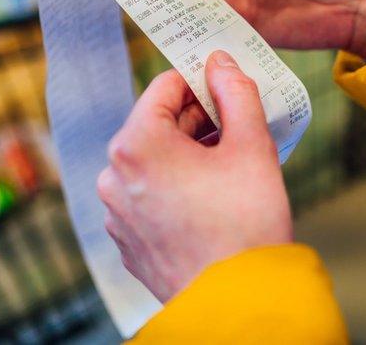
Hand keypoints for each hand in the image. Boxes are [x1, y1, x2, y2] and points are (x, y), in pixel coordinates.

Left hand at [98, 51, 291, 301]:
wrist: (239, 304)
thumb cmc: (245, 223)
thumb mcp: (251, 145)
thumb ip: (236, 92)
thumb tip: (220, 62)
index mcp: (136, 144)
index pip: (164, 86)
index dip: (200, 81)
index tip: (227, 87)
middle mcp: (114, 175)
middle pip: (156, 125)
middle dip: (197, 121)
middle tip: (237, 128)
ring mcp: (116, 212)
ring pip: (152, 162)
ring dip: (187, 156)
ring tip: (229, 168)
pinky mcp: (127, 241)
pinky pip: (149, 197)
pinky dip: (176, 189)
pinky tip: (211, 202)